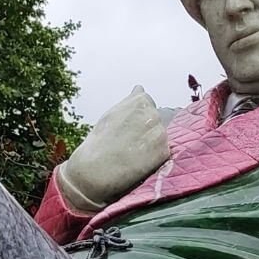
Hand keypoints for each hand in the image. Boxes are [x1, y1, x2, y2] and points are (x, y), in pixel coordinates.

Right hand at [57, 86, 169, 212]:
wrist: (94, 170)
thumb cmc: (99, 142)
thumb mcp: (111, 114)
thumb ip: (129, 102)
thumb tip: (140, 89)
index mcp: (140, 100)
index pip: (147, 103)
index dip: (136, 118)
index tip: (125, 129)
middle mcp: (153, 113)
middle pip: (155, 120)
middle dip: (145, 130)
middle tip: (127, 144)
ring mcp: (160, 132)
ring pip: (159, 136)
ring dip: (150, 144)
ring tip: (131, 154)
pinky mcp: (164, 151)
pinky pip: (163, 152)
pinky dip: (153, 158)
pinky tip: (137, 162)